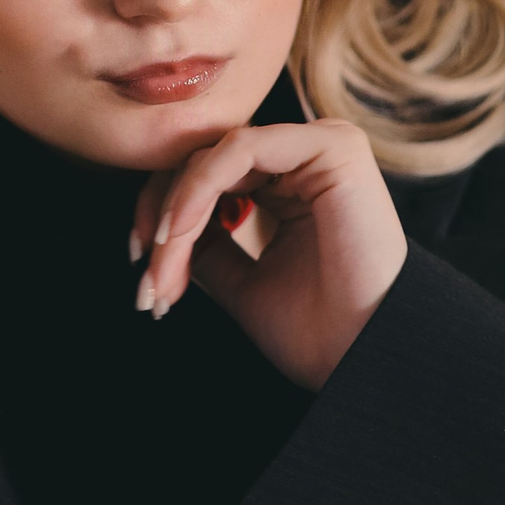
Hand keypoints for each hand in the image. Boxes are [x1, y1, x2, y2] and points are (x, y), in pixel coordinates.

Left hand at [131, 119, 407, 389]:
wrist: (364, 359)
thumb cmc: (317, 332)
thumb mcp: (239, 282)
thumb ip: (206, 246)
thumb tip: (161, 228)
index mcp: (289, 186)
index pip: (206, 178)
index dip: (162, 215)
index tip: (140, 264)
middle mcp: (304, 161)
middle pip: (203, 161)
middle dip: (161, 217)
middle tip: (146, 275)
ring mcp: (320, 147)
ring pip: (214, 156)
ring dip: (176, 212)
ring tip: (162, 266)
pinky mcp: (333, 145)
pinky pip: (238, 150)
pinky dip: (198, 190)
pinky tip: (180, 233)